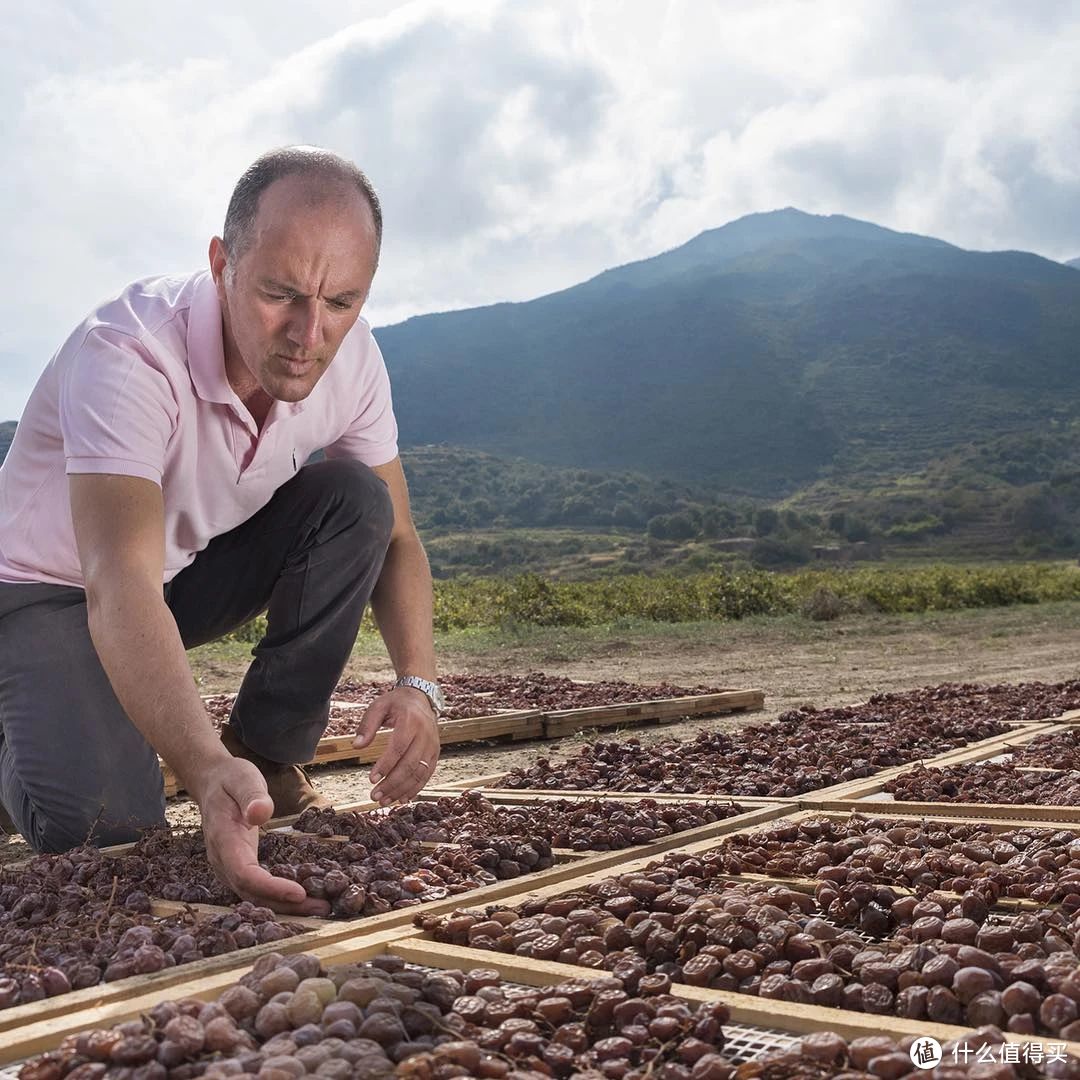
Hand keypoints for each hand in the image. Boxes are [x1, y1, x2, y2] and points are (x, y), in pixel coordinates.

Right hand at [195, 756, 330, 915]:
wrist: (212, 783)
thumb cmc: (231, 779)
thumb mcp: (243, 778)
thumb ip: (252, 795)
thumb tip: (260, 814)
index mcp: (223, 840)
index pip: (245, 874)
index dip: (271, 887)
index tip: (299, 893)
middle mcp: (223, 861)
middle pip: (252, 894)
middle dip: (286, 905)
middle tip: (322, 908)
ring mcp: (229, 867)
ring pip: (254, 896)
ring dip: (285, 906)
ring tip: (320, 907)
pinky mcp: (238, 867)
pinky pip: (257, 889)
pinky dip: (279, 897)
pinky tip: (304, 898)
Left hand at [353, 686, 439, 804]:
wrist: (421, 697)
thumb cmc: (397, 703)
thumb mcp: (379, 706)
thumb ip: (367, 725)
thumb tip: (356, 745)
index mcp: (411, 721)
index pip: (398, 748)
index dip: (385, 765)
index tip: (371, 779)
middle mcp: (425, 734)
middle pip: (410, 764)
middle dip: (392, 783)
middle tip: (375, 795)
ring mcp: (432, 745)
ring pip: (419, 773)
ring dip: (402, 790)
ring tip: (385, 801)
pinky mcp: (435, 753)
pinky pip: (427, 774)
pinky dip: (415, 788)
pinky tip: (402, 798)